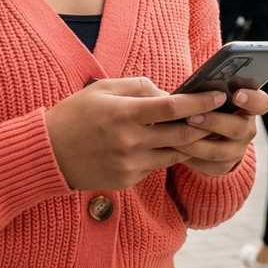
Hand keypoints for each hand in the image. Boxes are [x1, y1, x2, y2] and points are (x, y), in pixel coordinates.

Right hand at [43, 77, 226, 191]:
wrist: (47, 154)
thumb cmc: (76, 113)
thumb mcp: (104, 89)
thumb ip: (139, 87)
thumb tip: (170, 93)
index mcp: (124, 114)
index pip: (173, 108)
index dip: (200, 101)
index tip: (219, 94)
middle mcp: (129, 141)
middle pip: (182, 135)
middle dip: (205, 124)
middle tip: (221, 114)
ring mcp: (129, 164)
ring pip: (174, 154)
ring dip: (189, 143)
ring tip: (202, 129)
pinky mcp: (126, 180)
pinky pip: (156, 166)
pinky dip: (164, 154)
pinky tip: (167, 144)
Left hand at [172, 87, 267, 177]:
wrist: (207, 131)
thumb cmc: (208, 102)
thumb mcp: (213, 93)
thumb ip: (210, 89)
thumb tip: (193, 86)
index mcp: (251, 106)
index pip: (261, 103)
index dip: (251, 99)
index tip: (236, 95)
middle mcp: (248, 129)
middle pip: (238, 128)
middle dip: (214, 122)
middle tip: (192, 116)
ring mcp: (237, 150)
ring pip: (219, 151)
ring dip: (196, 143)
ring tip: (175, 134)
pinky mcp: (222, 166)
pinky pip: (206, 164)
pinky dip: (190, 156)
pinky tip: (174, 147)